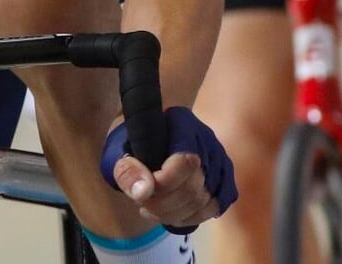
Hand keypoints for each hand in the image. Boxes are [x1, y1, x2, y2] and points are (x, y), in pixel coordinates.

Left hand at [100, 106, 237, 231]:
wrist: (146, 138)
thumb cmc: (131, 143)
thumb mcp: (118, 151)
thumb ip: (126, 169)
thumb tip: (143, 192)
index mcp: (181, 123)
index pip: (185, 161)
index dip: (162, 185)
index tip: (140, 194)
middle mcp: (207, 139)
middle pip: (195, 187)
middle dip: (163, 206)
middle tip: (142, 205)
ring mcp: (219, 159)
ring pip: (205, 201)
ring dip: (174, 215)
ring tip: (152, 209)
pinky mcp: (223, 178)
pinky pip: (214, 207)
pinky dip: (191, 218)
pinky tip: (172, 214)